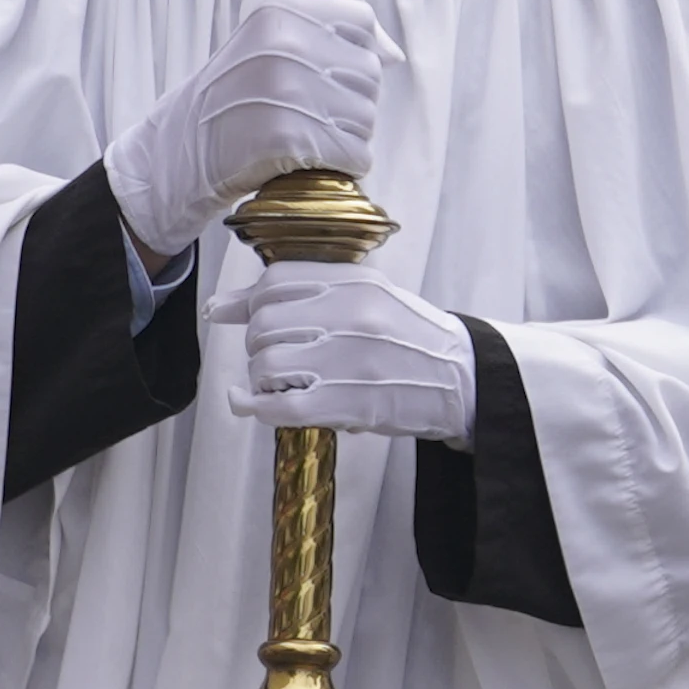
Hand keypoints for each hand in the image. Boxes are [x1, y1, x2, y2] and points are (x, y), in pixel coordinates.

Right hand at [107, 0, 394, 265]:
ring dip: (346, 136)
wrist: (182, 148)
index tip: (334, 75)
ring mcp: (286, 91)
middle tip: (311, 114)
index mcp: (279, 14)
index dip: (359, 53)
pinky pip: (354, 154)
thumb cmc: (233, 97)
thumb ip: (329, 37)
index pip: (360, 23)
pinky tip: (311, 158)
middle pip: (368, 74)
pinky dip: (342, 164)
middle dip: (350, 101)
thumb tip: (393, 53)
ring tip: (307, 135)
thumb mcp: (266, 44)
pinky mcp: (288, 138)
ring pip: (366, 118)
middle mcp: (285, 45)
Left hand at [206, 244, 478, 445]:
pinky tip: (249, 404)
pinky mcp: (351, 403)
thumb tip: (221, 305)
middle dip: (255, 344)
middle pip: (264, 324)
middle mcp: (351, 316)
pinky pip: (279, 404)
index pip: (277, 282)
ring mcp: (350, 360)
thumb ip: (308, 294)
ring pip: (266, 364)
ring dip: (260, 378)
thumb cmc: (413, 339)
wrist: (467, 379)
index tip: (227, 314)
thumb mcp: (371, 299)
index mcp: (357, 283)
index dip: (245, 301)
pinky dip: (253, 407)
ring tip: (277, 383)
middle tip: (271, 356)